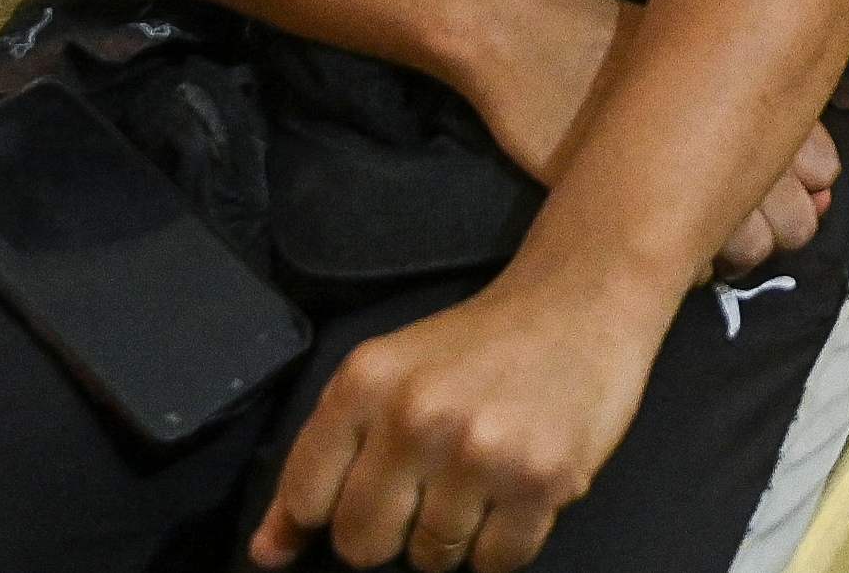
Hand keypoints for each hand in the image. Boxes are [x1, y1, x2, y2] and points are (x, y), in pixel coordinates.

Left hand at [251, 266, 658, 572]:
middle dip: (393, 531)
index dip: (331, 513)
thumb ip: (320, 461)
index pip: (308, 500)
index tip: (361, 498)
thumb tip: (267, 555)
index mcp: (365, 383)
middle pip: (363, 545)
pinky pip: (498, 564)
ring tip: (481, 476)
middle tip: (431, 485)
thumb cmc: (477, 347)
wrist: (581, 301)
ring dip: (456, 534)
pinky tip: (517, 488)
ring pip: (433, 559)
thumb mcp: (384, 376)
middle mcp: (416, 415)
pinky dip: (505, 542)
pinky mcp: (541, 479)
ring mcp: (480, 451)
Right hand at [459, 0, 832, 277]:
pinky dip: (679, 265)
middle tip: (723, 213)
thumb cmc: (615, 44)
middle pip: (796, 227)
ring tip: (685, 230)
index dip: (801, 187)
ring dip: (728, 252)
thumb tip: (801, 167)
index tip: (772, 185)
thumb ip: (752, 100)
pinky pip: (690, 270)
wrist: (534, 38)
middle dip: (772, 230)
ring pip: (749, 254)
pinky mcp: (646, 221)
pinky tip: (652, 237)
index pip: (824, 174)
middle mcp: (750, 151)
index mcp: (767, 103)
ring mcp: (701, 190)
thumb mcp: (698, 56)